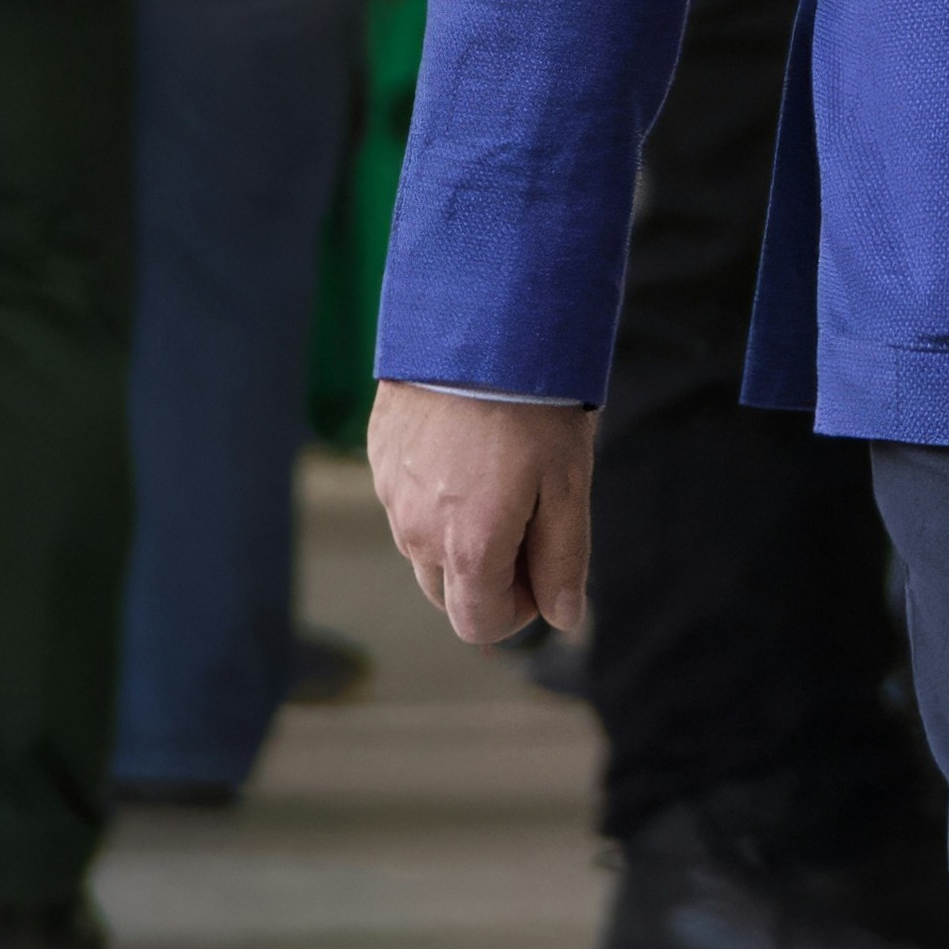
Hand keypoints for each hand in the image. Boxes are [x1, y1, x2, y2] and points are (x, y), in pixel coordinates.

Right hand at [371, 382, 594, 643]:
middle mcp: (417, 532)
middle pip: (448, 593)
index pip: (479, 624)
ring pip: (423, 548)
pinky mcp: (380, 458)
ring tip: (500, 475)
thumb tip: (562, 618)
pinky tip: (469, 448)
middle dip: (488, 578)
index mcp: (468, 548)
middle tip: (528, 520)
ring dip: (459, 536)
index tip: (542, 567)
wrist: (477, 323)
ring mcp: (391, 494)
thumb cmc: (534, 405)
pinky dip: (435, 495)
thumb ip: (563, 561)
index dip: (519, 610)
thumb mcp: (568, 486)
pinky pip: (405, 502)